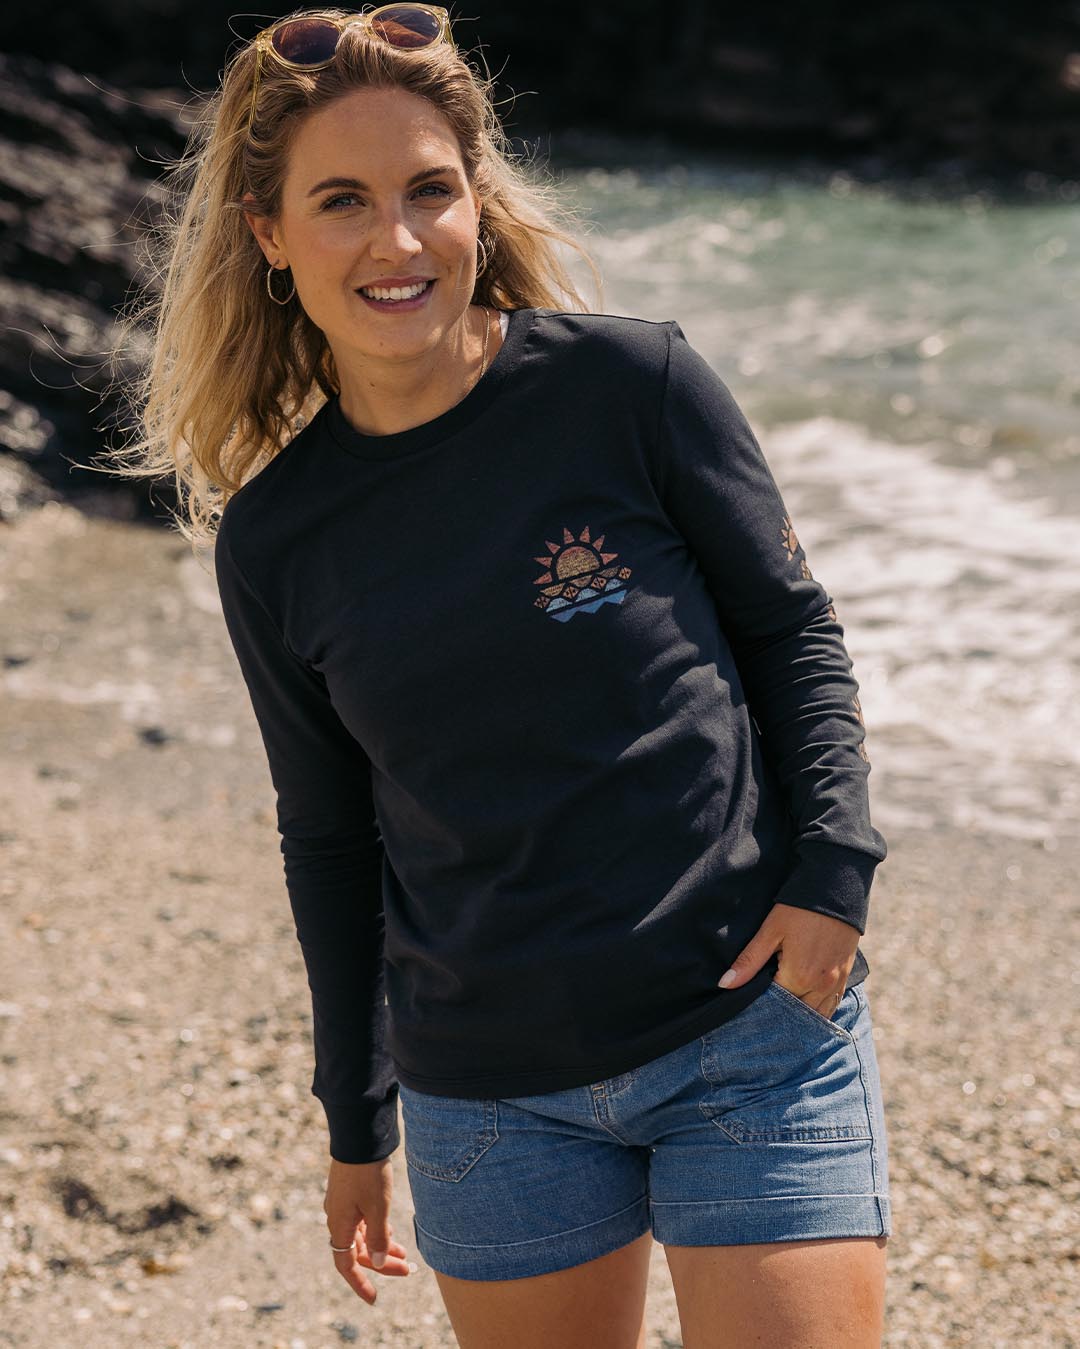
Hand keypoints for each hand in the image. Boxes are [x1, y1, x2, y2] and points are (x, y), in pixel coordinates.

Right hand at [324, 1155, 412, 1304]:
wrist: (359, 1135)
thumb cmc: (367, 1173)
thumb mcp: (378, 1208)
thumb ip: (379, 1237)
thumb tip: (379, 1262)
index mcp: (339, 1225)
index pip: (346, 1265)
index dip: (360, 1283)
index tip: (374, 1298)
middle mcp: (337, 1217)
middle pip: (358, 1250)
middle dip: (381, 1263)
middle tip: (406, 1271)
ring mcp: (343, 1203)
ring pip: (362, 1234)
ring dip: (382, 1246)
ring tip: (404, 1254)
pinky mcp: (351, 1191)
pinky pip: (362, 1219)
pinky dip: (378, 1229)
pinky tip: (391, 1231)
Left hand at [717, 902, 859, 1018]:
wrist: (834, 888)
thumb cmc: (799, 909)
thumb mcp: (770, 932)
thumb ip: (749, 961)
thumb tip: (724, 984)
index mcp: (799, 977)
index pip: (775, 1006)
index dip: (761, 1004)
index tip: (750, 1000)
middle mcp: (821, 986)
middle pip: (796, 1013)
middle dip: (781, 1012)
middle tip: (764, 1005)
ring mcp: (836, 983)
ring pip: (817, 1013)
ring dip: (800, 1013)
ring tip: (783, 1006)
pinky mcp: (846, 976)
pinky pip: (832, 1004)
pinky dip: (819, 1008)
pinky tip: (804, 1002)